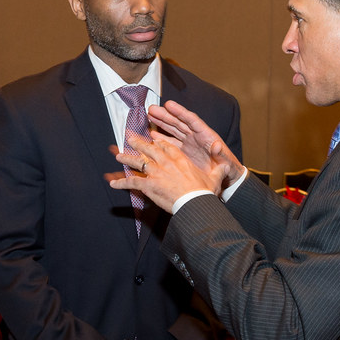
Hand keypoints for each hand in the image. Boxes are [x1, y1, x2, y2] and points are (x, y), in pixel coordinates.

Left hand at [109, 132, 227, 213]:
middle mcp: (165, 161)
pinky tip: (112, 183)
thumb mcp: (214, 177)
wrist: (194, 202)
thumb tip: (227, 165)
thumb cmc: (204, 191)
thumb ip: (218, 169)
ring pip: (137, 162)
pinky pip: (131, 182)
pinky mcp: (148, 184)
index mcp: (179, 157)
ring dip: (126, 159)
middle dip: (138, 143)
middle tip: (129, 138)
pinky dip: (121, 182)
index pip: (165, 145)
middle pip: (148, 149)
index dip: (157, 141)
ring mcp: (155, 172)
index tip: (152, 138)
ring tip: (118, 156)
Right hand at [147, 100, 243, 186]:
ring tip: (150, 116)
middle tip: (152, 108)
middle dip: (166, 115)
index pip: (191, 120)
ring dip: (161, 123)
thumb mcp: (225, 161)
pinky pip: (171, 143)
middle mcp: (196, 137)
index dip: (180, 112)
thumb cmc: (228, 168)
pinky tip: (152, 135)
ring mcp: (189, 144)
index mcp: (206, 136)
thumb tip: (216, 145)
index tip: (169, 104)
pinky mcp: (184, 153)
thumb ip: (220, 153)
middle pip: (179, 122)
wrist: (226, 177)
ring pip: (173, 130)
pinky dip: (161, 139)